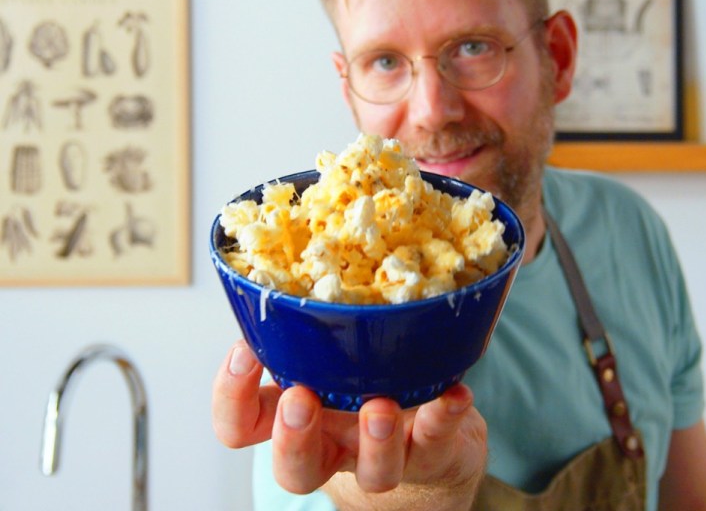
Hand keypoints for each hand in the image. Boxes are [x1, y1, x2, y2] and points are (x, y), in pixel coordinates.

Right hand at [212, 340, 486, 504]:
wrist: (426, 446)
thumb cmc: (363, 387)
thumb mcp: (324, 358)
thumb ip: (306, 323)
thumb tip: (289, 252)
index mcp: (296, 415)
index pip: (241, 425)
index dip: (232, 397)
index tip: (244, 351)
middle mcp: (335, 444)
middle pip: (295, 468)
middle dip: (293, 438)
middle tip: (300, 399)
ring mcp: (383, 454)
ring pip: (373, 471)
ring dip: (375, 440)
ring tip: (380, 406)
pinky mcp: (431, 451)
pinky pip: (438, 440)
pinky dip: (445, 416)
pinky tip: (454, 394)